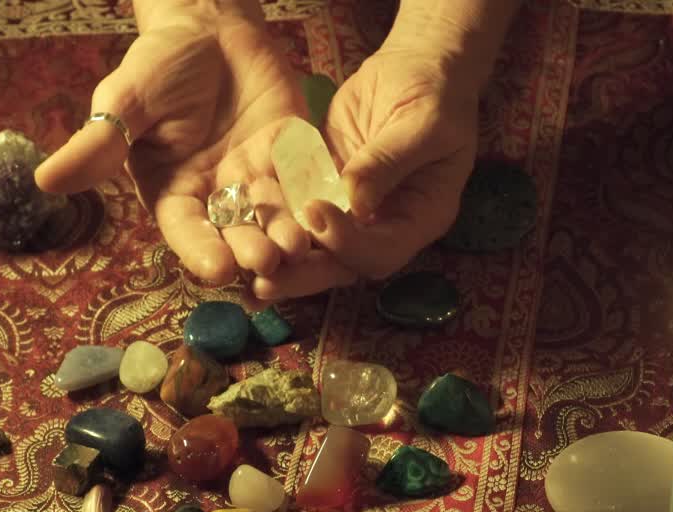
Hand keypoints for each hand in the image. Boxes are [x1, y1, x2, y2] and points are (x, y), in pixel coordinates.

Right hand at [35, 13, 353, 291]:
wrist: (211, 29)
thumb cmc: (159, 64)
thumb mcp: (125, 100)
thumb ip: (97, 143)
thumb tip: (44, 181)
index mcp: (173, 193)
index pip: (185, 231)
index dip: (200, 250)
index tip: (216, 268)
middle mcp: (218, 197)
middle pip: (236, 234)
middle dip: (251, 249)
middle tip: (266, 260)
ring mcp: (259, 181)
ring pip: (276, 218)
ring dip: (289, 235)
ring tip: (300, 245)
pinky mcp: (294, 160)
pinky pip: (307, 185)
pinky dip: (318, 201)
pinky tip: (331, 212)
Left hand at [249, 47, 479, 300]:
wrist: (415, 68)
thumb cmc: (434, 94)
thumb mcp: (424, 124)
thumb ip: (388, 161)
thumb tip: (354, 201)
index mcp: (420, 218)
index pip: (382, 251)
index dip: (348, 244)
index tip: (315, 214)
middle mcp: (384, 225)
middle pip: (343, 264)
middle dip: (303, 274)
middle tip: (262, 281)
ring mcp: (352, 210)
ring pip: (315, 246)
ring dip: (280, 256)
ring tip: (239, 266)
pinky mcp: (324, 186)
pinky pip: (296, 210)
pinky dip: (270, 219)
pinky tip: (237, 221)